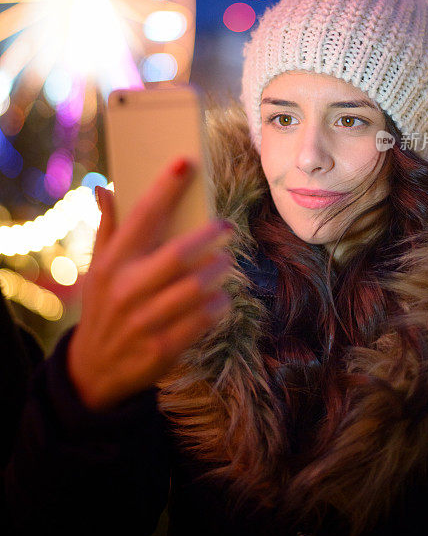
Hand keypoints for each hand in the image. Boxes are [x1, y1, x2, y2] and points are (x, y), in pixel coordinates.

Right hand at [67, 158, 232, 410]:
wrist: (92, 371)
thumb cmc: (103, 305)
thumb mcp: (98, 268)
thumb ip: (107, 228)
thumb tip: (103, 188)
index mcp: (111, 263)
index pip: (141, 217)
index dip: (164, 188)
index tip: (185, 163)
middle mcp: (125, 289)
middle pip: (177, 254)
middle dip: (208, 237)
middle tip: (227, 228)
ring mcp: (143, 321)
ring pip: (195, 288)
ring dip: (218, 271)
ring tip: (225, 263)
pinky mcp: (161, 349)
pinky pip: (202, 320)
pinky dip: (218, 305)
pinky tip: (221, 298)